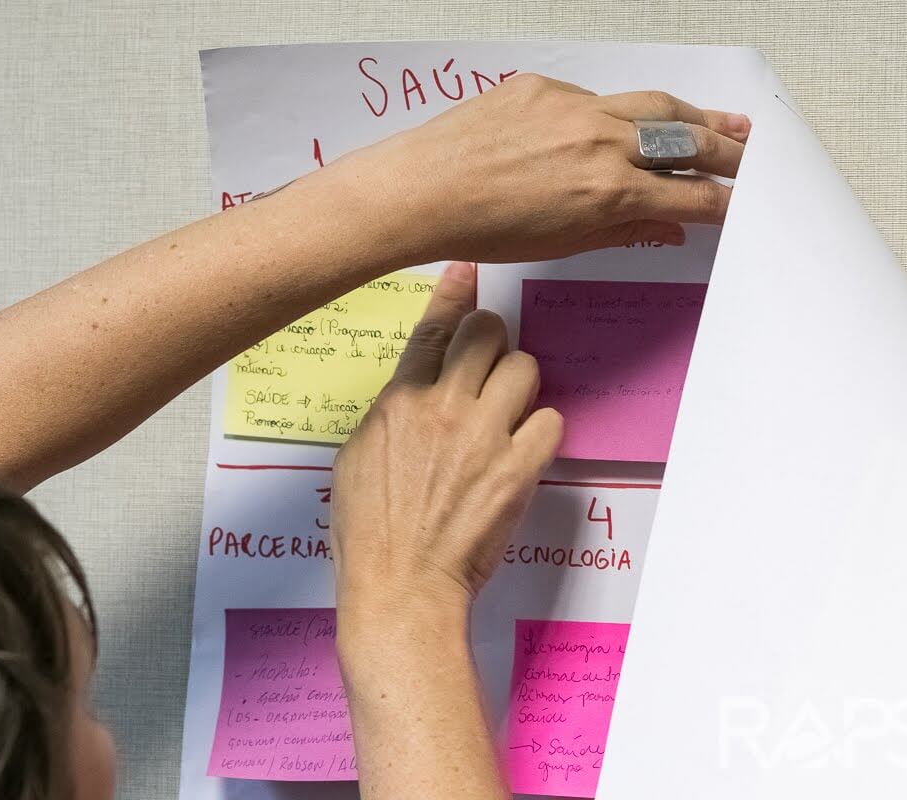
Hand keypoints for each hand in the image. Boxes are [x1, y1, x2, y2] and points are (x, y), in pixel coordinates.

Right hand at [330, 261, 561, 624]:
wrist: (401, 585)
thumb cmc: (369, 531)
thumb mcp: (356, 457)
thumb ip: (390, 413)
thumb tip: (414, 390)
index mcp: (400, 402)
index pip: (434, 328)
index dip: (455, 292)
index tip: (469, 270)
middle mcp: (445, 409)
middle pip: (488, 333)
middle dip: (492, 337)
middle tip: (488, 361)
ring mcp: (484, 438)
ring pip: (525, 368)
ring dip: (518, 382)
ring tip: (506, 411)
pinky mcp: (517, 470)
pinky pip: (549, 420)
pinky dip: (539, 429)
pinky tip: (522, 448)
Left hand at [357, 74, 749, 262]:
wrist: (423, 189)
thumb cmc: (481, 229)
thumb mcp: (560, 244)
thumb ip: (622, 231)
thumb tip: (667, 227)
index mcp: (609, 193)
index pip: (690, 196)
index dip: (724, 202)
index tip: (743, 204)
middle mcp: (603, 144)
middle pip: (686, 142)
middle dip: (727, 151)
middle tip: (752, 156)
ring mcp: (576, 109)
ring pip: (652, 107)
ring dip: (693, 117)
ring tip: (723, 123)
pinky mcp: (545, 88)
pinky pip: (596, 98)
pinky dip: (618, 114)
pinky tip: (623, 126)